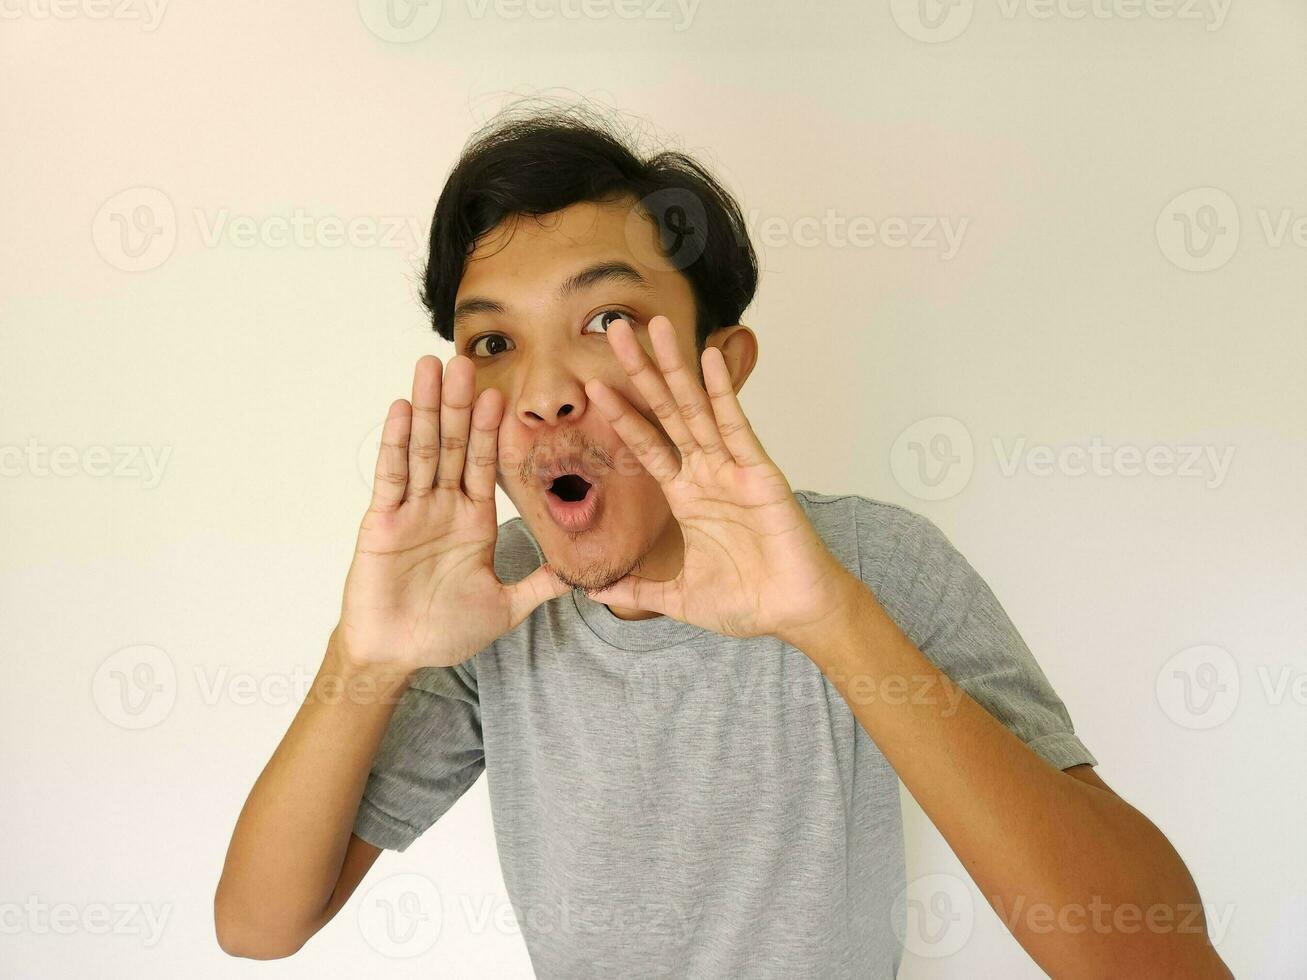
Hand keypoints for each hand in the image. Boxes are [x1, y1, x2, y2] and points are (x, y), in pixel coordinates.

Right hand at [335, 355, 568, 673]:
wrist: (398, 656)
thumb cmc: (444, 632)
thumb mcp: (505, 607)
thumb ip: (539, 586)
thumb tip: (581, 575)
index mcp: (473, 521)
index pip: (485, 464)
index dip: (492, 430)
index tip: (501, 394)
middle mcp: (443, 507)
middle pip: (453, 444)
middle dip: (459, 403)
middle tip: (463, 359)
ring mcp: (412, 511)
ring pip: (423, 449)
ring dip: (428, 407)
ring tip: (431, 366)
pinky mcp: (382, 523)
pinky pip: (392, 476)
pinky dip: (396, 442)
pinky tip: (401, 408)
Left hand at [581, 315, 858, 641]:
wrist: (793, 614)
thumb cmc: (748, 602)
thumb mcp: (678, 596)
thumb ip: (638, 589)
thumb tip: (595, 590)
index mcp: (688, 496)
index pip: (647, 445)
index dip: (622, 414)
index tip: (592, 384)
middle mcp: (707, 473)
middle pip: (666, 411)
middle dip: (641, 371)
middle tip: (616, 328)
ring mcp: (732, 469)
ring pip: (696, 408)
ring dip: (675, 367)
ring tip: (655, 327)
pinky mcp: (759, 472)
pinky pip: (736, 426)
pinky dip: (722, 392)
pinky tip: (707, 359)